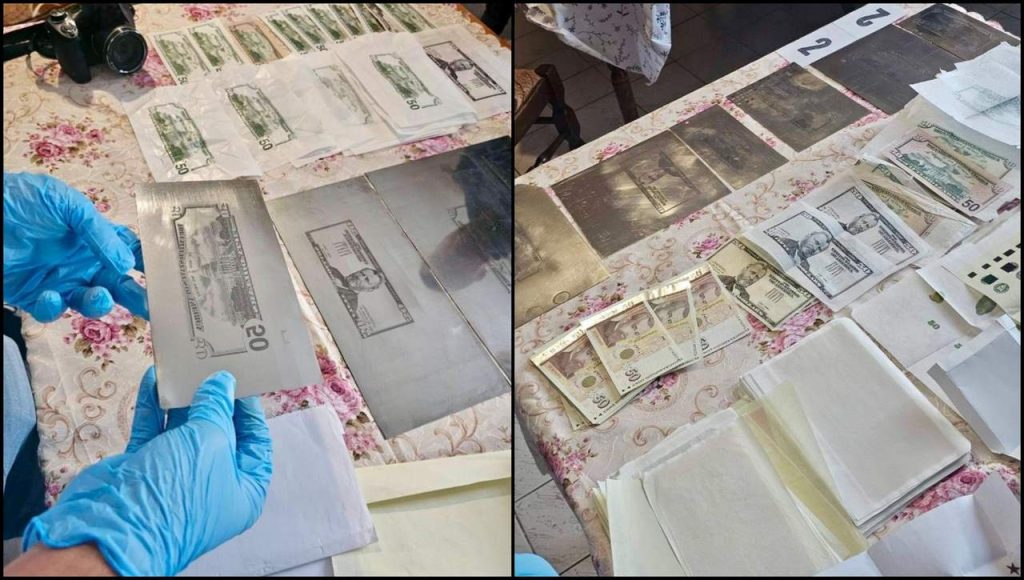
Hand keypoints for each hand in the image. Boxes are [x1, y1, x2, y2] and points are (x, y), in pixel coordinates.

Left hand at [3, 171, 147, 321]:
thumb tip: (126, 263)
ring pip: (91, 302)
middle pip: (120, 284)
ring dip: (99, 304)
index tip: (170, 275)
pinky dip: (54, 307)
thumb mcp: (67, 204)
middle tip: (153, 306)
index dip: (151, 264)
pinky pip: (52, 310)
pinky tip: (50, 295)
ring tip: (99, 296)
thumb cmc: (21, 199)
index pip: (132, 253)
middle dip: (138, 296)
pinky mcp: (35, 296)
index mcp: (96, 237)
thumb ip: (99, 232)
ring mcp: (61, 280)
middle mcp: (84, 261)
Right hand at [21, 368, 272, 575]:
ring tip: (182, 366)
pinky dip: (152, 406)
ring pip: (182, 430)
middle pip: (218, 433)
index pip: (256, 442)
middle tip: (210, 366)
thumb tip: (222, 383)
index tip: (241, 381)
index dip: (249, 411)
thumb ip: (217, 408)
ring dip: (181, 399)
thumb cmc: (177, 490)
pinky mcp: (143, 470)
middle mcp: (212, 484)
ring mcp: (176, 477)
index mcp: (244, 489)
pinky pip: (152, 431)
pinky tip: (154, 379)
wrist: (112, 528)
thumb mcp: (210, 441)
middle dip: (213, 400)